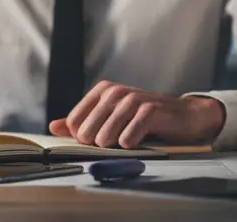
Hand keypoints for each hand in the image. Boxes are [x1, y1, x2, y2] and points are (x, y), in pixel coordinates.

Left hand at [48, 80, 224, 148]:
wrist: (182, 115)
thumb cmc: (143, 118)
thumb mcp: (111, 116)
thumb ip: (82, 121)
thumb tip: (53, 127)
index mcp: (102, 90)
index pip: (74, 121)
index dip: (80, 137)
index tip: (93, 142)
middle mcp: (115, 91)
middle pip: (88, 129)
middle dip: (95, 143)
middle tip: (108, 145)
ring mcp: (133, 99)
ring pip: (107, 132)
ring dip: (110, 146)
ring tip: (119, 145)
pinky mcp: (151, 109)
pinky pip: (131, 132)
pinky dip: (129, 142)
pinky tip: (132, 144)